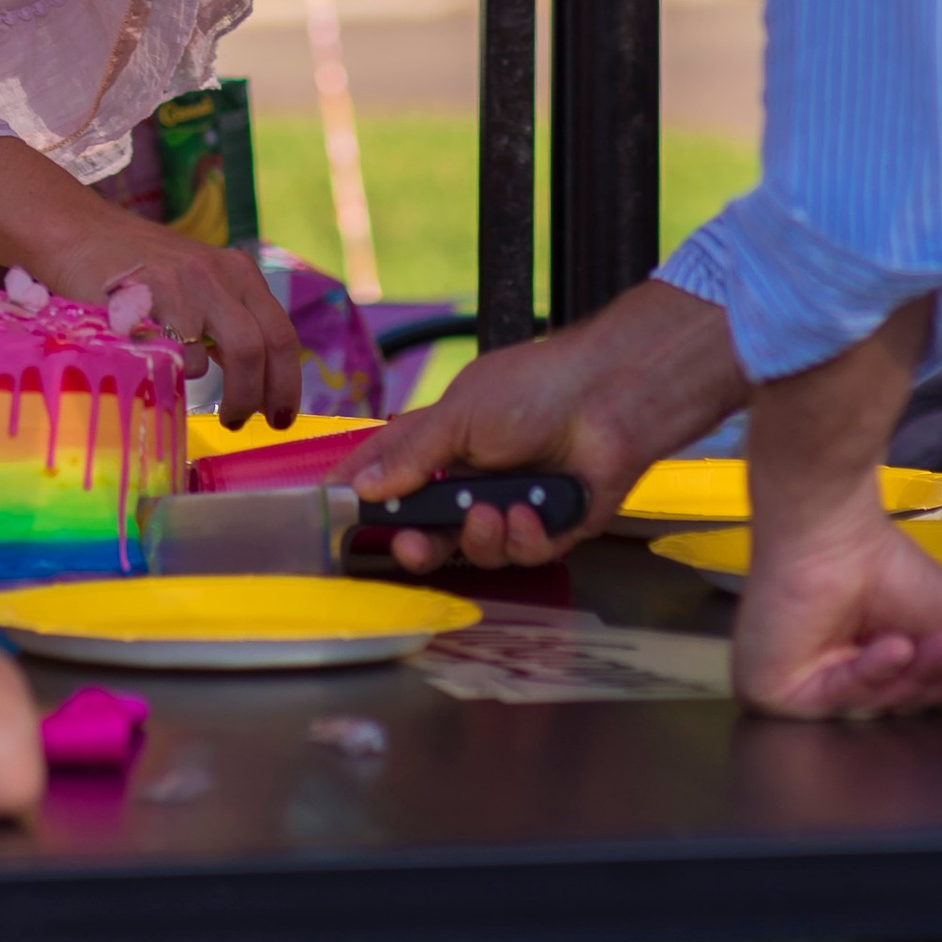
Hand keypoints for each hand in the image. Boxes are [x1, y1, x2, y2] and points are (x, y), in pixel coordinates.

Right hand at [54, 224, 302, 426]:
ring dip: (228, 395)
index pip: (281, 334)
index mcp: (238, 271)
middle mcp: (219, 273)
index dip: (287, 383)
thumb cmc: (138, 270)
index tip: (279, 417)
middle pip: (260, 347)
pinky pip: (180, 354)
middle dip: (258, 396)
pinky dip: (178, 375)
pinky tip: (166, 374)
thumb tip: (257, 384)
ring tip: (212, 412)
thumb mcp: (195, 282)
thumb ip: (225, 319)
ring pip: (233, 352)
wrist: (78, 233)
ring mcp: (185, 283)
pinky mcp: (152, 297)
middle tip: (240, 423)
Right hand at [345, 281, 740, 570]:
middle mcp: (476, 477)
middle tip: (411, 547)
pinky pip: (524, 553)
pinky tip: (531, 513)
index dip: (361, 490)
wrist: (609, 399)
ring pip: (478, 549)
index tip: (332, 510)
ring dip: (482, 536)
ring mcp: (514, 504)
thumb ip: (411, 455)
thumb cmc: (534, 389)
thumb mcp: (458, 415)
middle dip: (418, 545)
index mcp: (446, 442)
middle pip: (432, 529)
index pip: (391, 469)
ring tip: (495, 512)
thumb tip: (361, 485)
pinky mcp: (553, 529)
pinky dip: (525, 536)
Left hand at [734, 498, 941, 715]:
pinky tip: (890, 645)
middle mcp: (838, 685)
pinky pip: (835, 701)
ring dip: (911, 671)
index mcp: (877, 670)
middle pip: (902, 707)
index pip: (923, 697)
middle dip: (936, 673)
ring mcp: (803, 692)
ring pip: (874, 708)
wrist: (831, 525)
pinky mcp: (772, 692)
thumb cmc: (883, 562)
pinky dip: (869, 673)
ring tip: (934, 639)